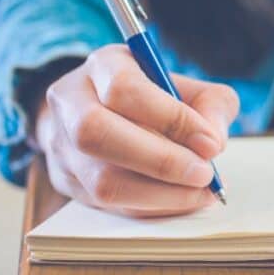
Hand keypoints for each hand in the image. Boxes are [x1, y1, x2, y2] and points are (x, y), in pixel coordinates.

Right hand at [34, 44, 238, 217]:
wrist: (107, 112)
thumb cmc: (156, 98)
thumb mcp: (189, 86)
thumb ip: (211, 106)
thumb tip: (212, 143)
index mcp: (102, 66)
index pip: (125, 89)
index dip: (170, 119)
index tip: (211, 143)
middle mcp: (71, 102)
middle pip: (97, 134)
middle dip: (160, 161)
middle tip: (204, 174)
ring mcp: (61, 146)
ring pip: (100, 181)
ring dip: (159, 194)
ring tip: (199, 192)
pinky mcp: (66, 182)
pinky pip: (107, 206)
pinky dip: (151, 208)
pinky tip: (182, 200)